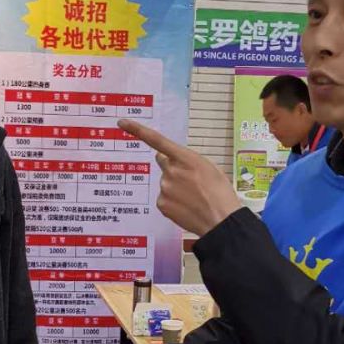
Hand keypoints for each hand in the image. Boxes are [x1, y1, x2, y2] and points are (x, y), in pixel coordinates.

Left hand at [118, 118, 241, 236]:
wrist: (221, 220)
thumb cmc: (220, 193)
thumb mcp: (209, 168)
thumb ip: (188, 161)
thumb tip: (174, 161)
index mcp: (185, 158)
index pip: (156, 140)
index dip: (137, 130)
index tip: (122, 123)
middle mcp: (171, 171)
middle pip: (164, 163)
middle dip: (173, 168)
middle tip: (190, 182)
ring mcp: (164, 188)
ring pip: (166, 183)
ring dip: (175, 187)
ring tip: (194, 198)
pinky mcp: (161, 204)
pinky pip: (164, 199)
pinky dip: (173, 202)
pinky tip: (187, 207)